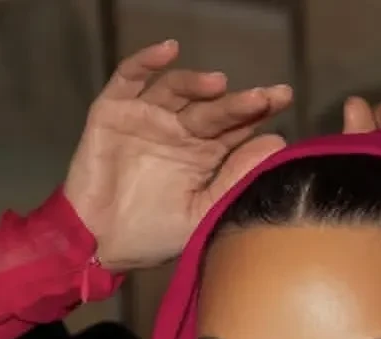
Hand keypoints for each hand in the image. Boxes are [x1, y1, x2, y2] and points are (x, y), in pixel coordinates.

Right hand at [64, 41, 292, 271]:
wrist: (98, 244)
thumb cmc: (152, 235)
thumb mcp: (201, 212)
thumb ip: (235, 179)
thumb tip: (277, 144)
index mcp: (203, 155)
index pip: (236, 128)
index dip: (257, 113)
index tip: (282, 101)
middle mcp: (179, 131)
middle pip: (213, 107)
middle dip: (239, 101)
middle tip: (266, 96)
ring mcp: (147, 118)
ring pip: (177, 90)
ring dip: (198, 83)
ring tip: (220, 85)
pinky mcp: (114, 111)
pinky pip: (130, 78)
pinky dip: (146, 61)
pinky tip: (168, 51)